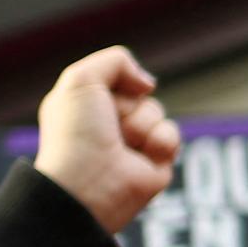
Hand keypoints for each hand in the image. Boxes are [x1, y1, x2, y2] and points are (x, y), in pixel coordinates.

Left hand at [34, 47, 180, 233]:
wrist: (89, 185)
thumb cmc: (75, 135)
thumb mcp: (81, 79)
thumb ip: (116, 61)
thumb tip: (148, 84)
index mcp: (85, 105)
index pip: (115, 78)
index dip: (113, 82)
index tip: (97, 96)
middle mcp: (108, 123)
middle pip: (138, 93)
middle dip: (129, 105)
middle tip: (110, 126)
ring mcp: (133, 143)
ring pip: (156, 111)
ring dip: (143, 123)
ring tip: (126, 144)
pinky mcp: (156, 161)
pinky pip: (172, 134)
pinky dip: (161, 141)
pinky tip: (145, 155)